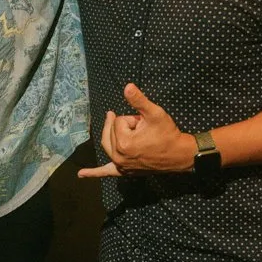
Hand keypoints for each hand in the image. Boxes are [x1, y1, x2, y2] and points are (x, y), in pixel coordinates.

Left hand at [78, 83, 194, 178]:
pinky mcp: (125, 171)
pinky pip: (107, 172)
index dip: (132, 119)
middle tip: (139, 125)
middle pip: (111, 132)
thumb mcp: (154, 114)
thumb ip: (139, 100)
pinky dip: (94, 173)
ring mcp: (121, 166)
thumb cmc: (168, 134)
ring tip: (117, 123)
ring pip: (108, 145)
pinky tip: (81, 174)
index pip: (119, 122)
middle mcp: (119, 156)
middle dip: (124, 126)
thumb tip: (127, 86)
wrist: (180, 155)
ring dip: (112, 136)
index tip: (145, 124)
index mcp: (124, 143)